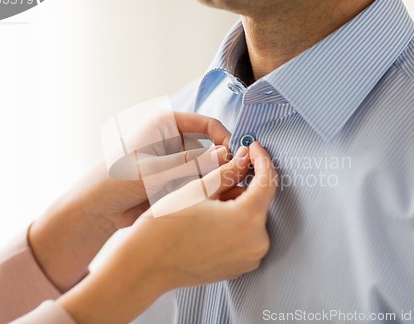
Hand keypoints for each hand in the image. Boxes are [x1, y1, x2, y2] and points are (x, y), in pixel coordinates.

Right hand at [58, 142, 277, 323]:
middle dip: (244, 183)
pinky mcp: (239, 267)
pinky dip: (234, 223)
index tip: (253, 147)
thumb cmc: (166, 226)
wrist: (145, 266)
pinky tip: (210, 219)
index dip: (261, 159)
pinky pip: (245, 237)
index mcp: (247, 220)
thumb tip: (246, 156)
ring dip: (238, 204)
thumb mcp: (197, 190)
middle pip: (260, 201)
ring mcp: (249, 259)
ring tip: (208, 202)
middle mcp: (256, 243)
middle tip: (219, 175)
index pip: (268, 181)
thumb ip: (228, 171)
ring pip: (252, 218)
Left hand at [69, 111, 231, 228]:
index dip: (225, 139)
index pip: (207, 125)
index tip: (237, 159)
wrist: (97, 209)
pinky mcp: (176, 178)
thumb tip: (226, 154)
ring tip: (218, 193)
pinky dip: (203, 189)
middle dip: (221, 162)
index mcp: (167, 124)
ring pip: (207, 166)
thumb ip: (192, 163)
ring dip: (213, 178)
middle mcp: (174, 138)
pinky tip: (206, 200)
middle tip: (233, 180)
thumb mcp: (155, 171)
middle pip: (211, 146)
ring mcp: (176, 159)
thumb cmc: (116, 181)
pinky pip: (198, 181)